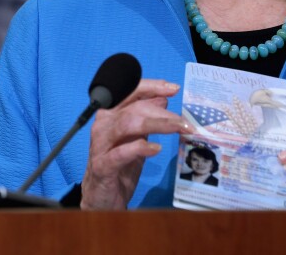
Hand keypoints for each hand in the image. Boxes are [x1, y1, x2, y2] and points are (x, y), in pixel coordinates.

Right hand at [80, 78, 187, 209]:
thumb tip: (163, 98)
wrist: (102, 198)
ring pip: (128, 125)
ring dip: (157, 124)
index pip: (130, 93)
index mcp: (111, 115)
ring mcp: (100, 145)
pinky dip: (139, 148)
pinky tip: (156, 148)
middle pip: (134, 109)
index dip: (152, 87)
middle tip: (185, 122)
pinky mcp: (102, 166)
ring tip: (178, 129)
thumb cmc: (119, 167)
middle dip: (163, 112)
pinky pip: (121, 153)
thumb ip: (146, 118)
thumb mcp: (136, 139)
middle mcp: (103, 125)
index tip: (173, 88)